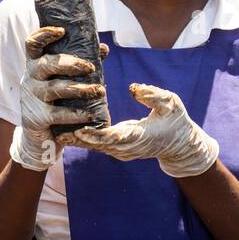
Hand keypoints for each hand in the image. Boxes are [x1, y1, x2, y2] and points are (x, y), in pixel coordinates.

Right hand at [11, 25, 108, 171]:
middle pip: (47, 64)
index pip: (32, 44)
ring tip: (99, 90)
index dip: (44, 34)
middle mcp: (30, 78)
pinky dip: (77, 114)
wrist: (39, 138)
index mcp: (35, 65)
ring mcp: (32, 98)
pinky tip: (91, 115)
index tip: (62, 31)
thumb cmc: (55, 102)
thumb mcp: (63, 81)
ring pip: (55, 88)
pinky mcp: (37, 118)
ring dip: (80, 88)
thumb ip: (80, 65)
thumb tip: (104, 48)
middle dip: (70, 63)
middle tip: (90, 67)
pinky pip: (58, 114)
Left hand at [71, 83, 216, 177]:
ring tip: (57, 132)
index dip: (96, 135)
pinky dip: (85, 141)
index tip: (80, 130)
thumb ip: (153, 95)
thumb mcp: (171, 103)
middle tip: (59, 130)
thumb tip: (133, 88)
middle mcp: (128, 147)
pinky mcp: (119, 149)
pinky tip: (69, 132)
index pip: (115, 137)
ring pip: (97, 147)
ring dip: (78, 141)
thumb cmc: (176, 120)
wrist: (180, 145)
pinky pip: (99, 146)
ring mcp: (123, 151)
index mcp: (140, 136)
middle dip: (79, 138)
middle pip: (99, 145)